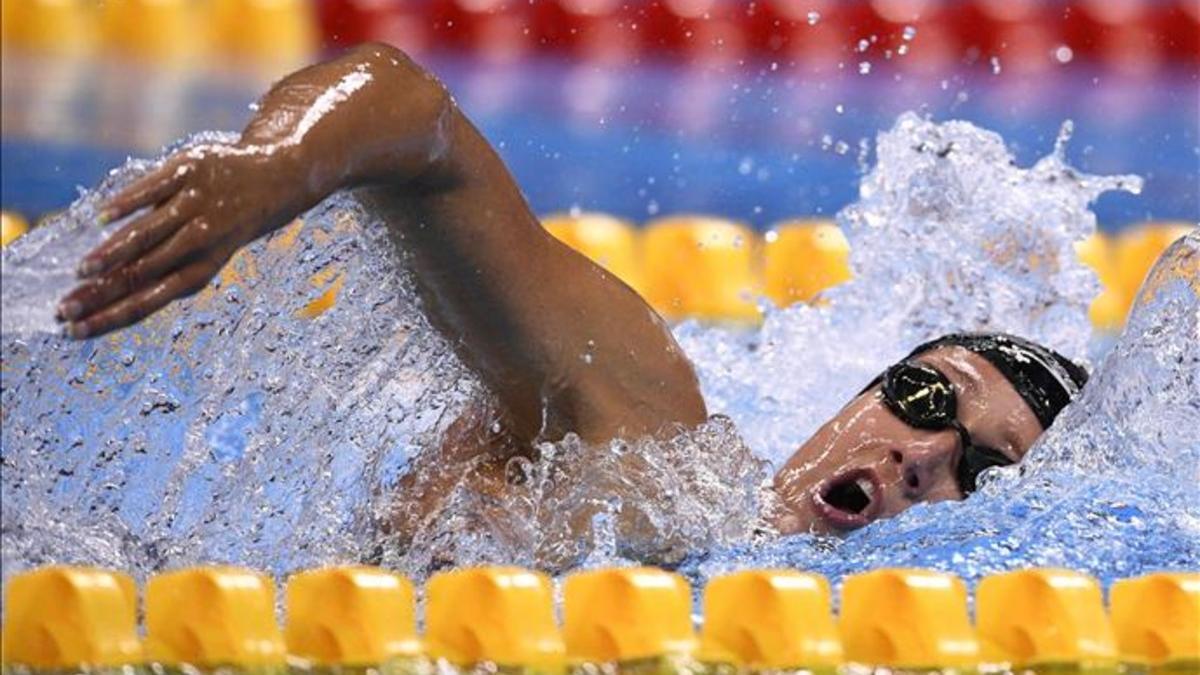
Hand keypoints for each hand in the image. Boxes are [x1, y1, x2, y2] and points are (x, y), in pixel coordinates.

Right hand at [57, 143, 300, 338]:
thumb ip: (159, 270)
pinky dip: (129, 203)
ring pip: (148, 235)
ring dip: (112, 254)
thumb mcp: (202, 254)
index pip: (147, 302)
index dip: (110, 318)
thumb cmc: (225, 224)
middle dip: (99, 295)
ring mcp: (195, 205)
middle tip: (62, 310)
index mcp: (199, 269)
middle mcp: (199, 240)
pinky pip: (154, 189)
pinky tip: (102, 217)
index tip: (74, 332)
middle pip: (140, 274)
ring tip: (82, 271)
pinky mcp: (189, 171)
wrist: (275, 178)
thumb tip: (103, 291)